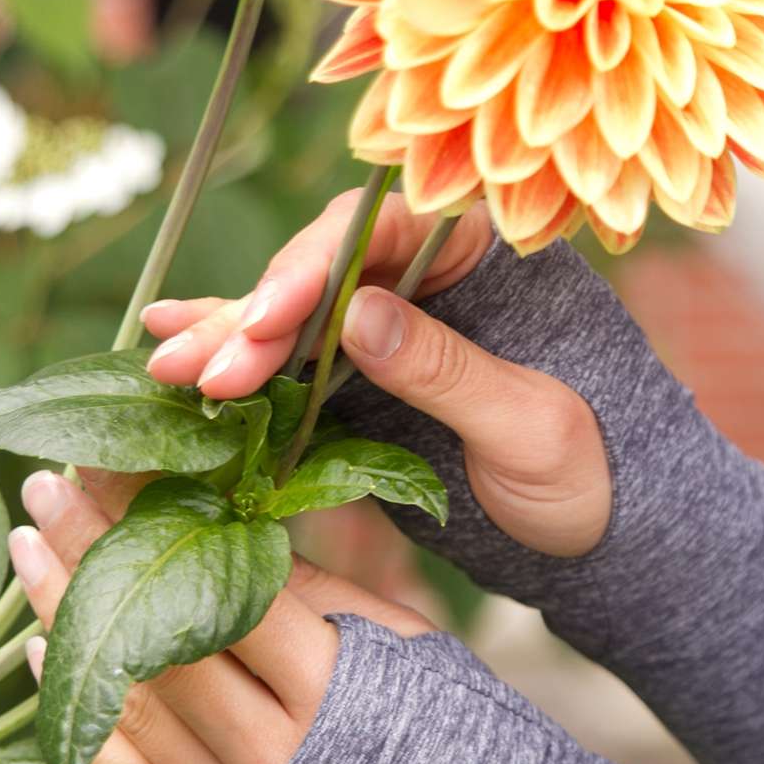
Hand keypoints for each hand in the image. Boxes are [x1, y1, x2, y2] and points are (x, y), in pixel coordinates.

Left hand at [9, 469, 432, 763]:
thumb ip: (314, 591)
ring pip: (126, 700)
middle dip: (94, 555)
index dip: (161, 524)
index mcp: (331, 689)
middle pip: (161, 639)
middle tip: (45, 489)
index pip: (224, 586)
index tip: (113, 465)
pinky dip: (73, 710)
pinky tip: (42, 651)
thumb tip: (228, 521)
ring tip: (31, 550)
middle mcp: (271, 753)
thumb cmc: (440, 733)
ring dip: (66, 620)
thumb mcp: (400, 644)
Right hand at [144, 192, 611, 558]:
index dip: (312, 269)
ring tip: (163, 365)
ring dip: (230, 340)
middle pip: (325, 273)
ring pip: (299, 316)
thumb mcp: (533, 427)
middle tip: (196, 370)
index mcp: (486, 259)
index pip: (386, 232)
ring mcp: (395, 327)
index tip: (264, 321)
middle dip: (255, 319)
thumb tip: (356, 313)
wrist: (600, 532)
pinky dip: (244, 356)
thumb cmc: (593, 474)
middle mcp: (431, 278)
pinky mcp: (371, 378)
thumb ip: (448, 370)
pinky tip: (176, 339)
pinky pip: (300, 360)